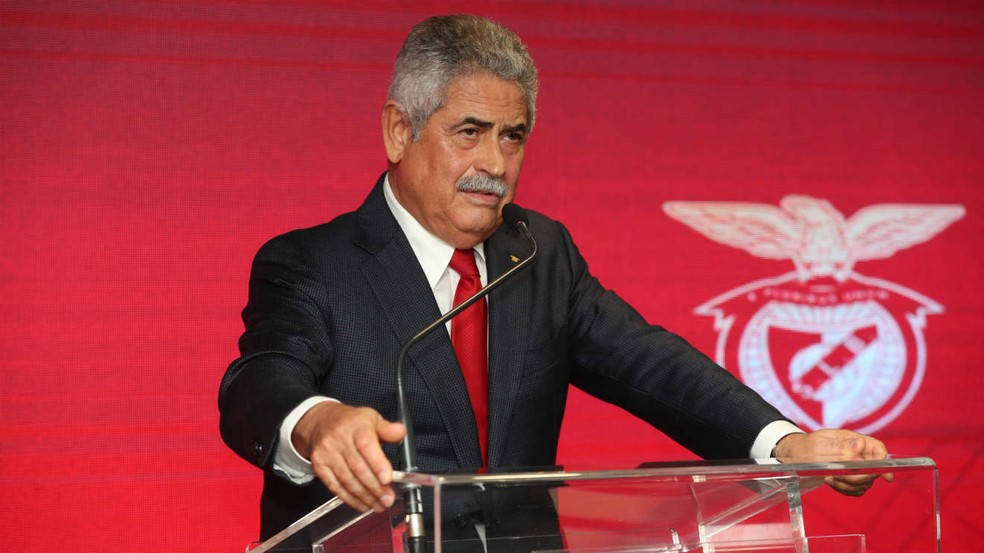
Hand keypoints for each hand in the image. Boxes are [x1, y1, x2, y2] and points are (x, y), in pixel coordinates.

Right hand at [292, 401, 406, 511]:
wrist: (321, 423)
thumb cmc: (351, 424)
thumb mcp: (372, 419)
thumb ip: (388, 429)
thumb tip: (400, 432)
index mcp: (356, 426)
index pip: (366, 445)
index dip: (377, 464)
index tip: (387, 479)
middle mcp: (339, 439)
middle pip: (358, 467)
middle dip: (375, 487)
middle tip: (388, 498)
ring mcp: (327, 454)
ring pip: (347, 479)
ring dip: (365, 496)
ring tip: (379, 504)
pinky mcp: (319, 467)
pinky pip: (335, 487)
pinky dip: (350, 499)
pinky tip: (363, 504)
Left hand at [774, 428, 892, 495]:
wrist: (796, 454)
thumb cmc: (807, 445)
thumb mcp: (820, 443)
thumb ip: (841, 445)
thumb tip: (861, 444)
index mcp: (854, 440)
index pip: (878, 449)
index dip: (884, 462)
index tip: (884, 477)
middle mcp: (858, 454)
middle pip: (874, 470)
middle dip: (858, 478)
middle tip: (838, 477)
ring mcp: (855, 467)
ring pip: (865, 482)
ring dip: (849, 485)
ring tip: (829, 478)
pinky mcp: (849, 478)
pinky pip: (856, 489)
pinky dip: (845, 490)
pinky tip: (831, 483)